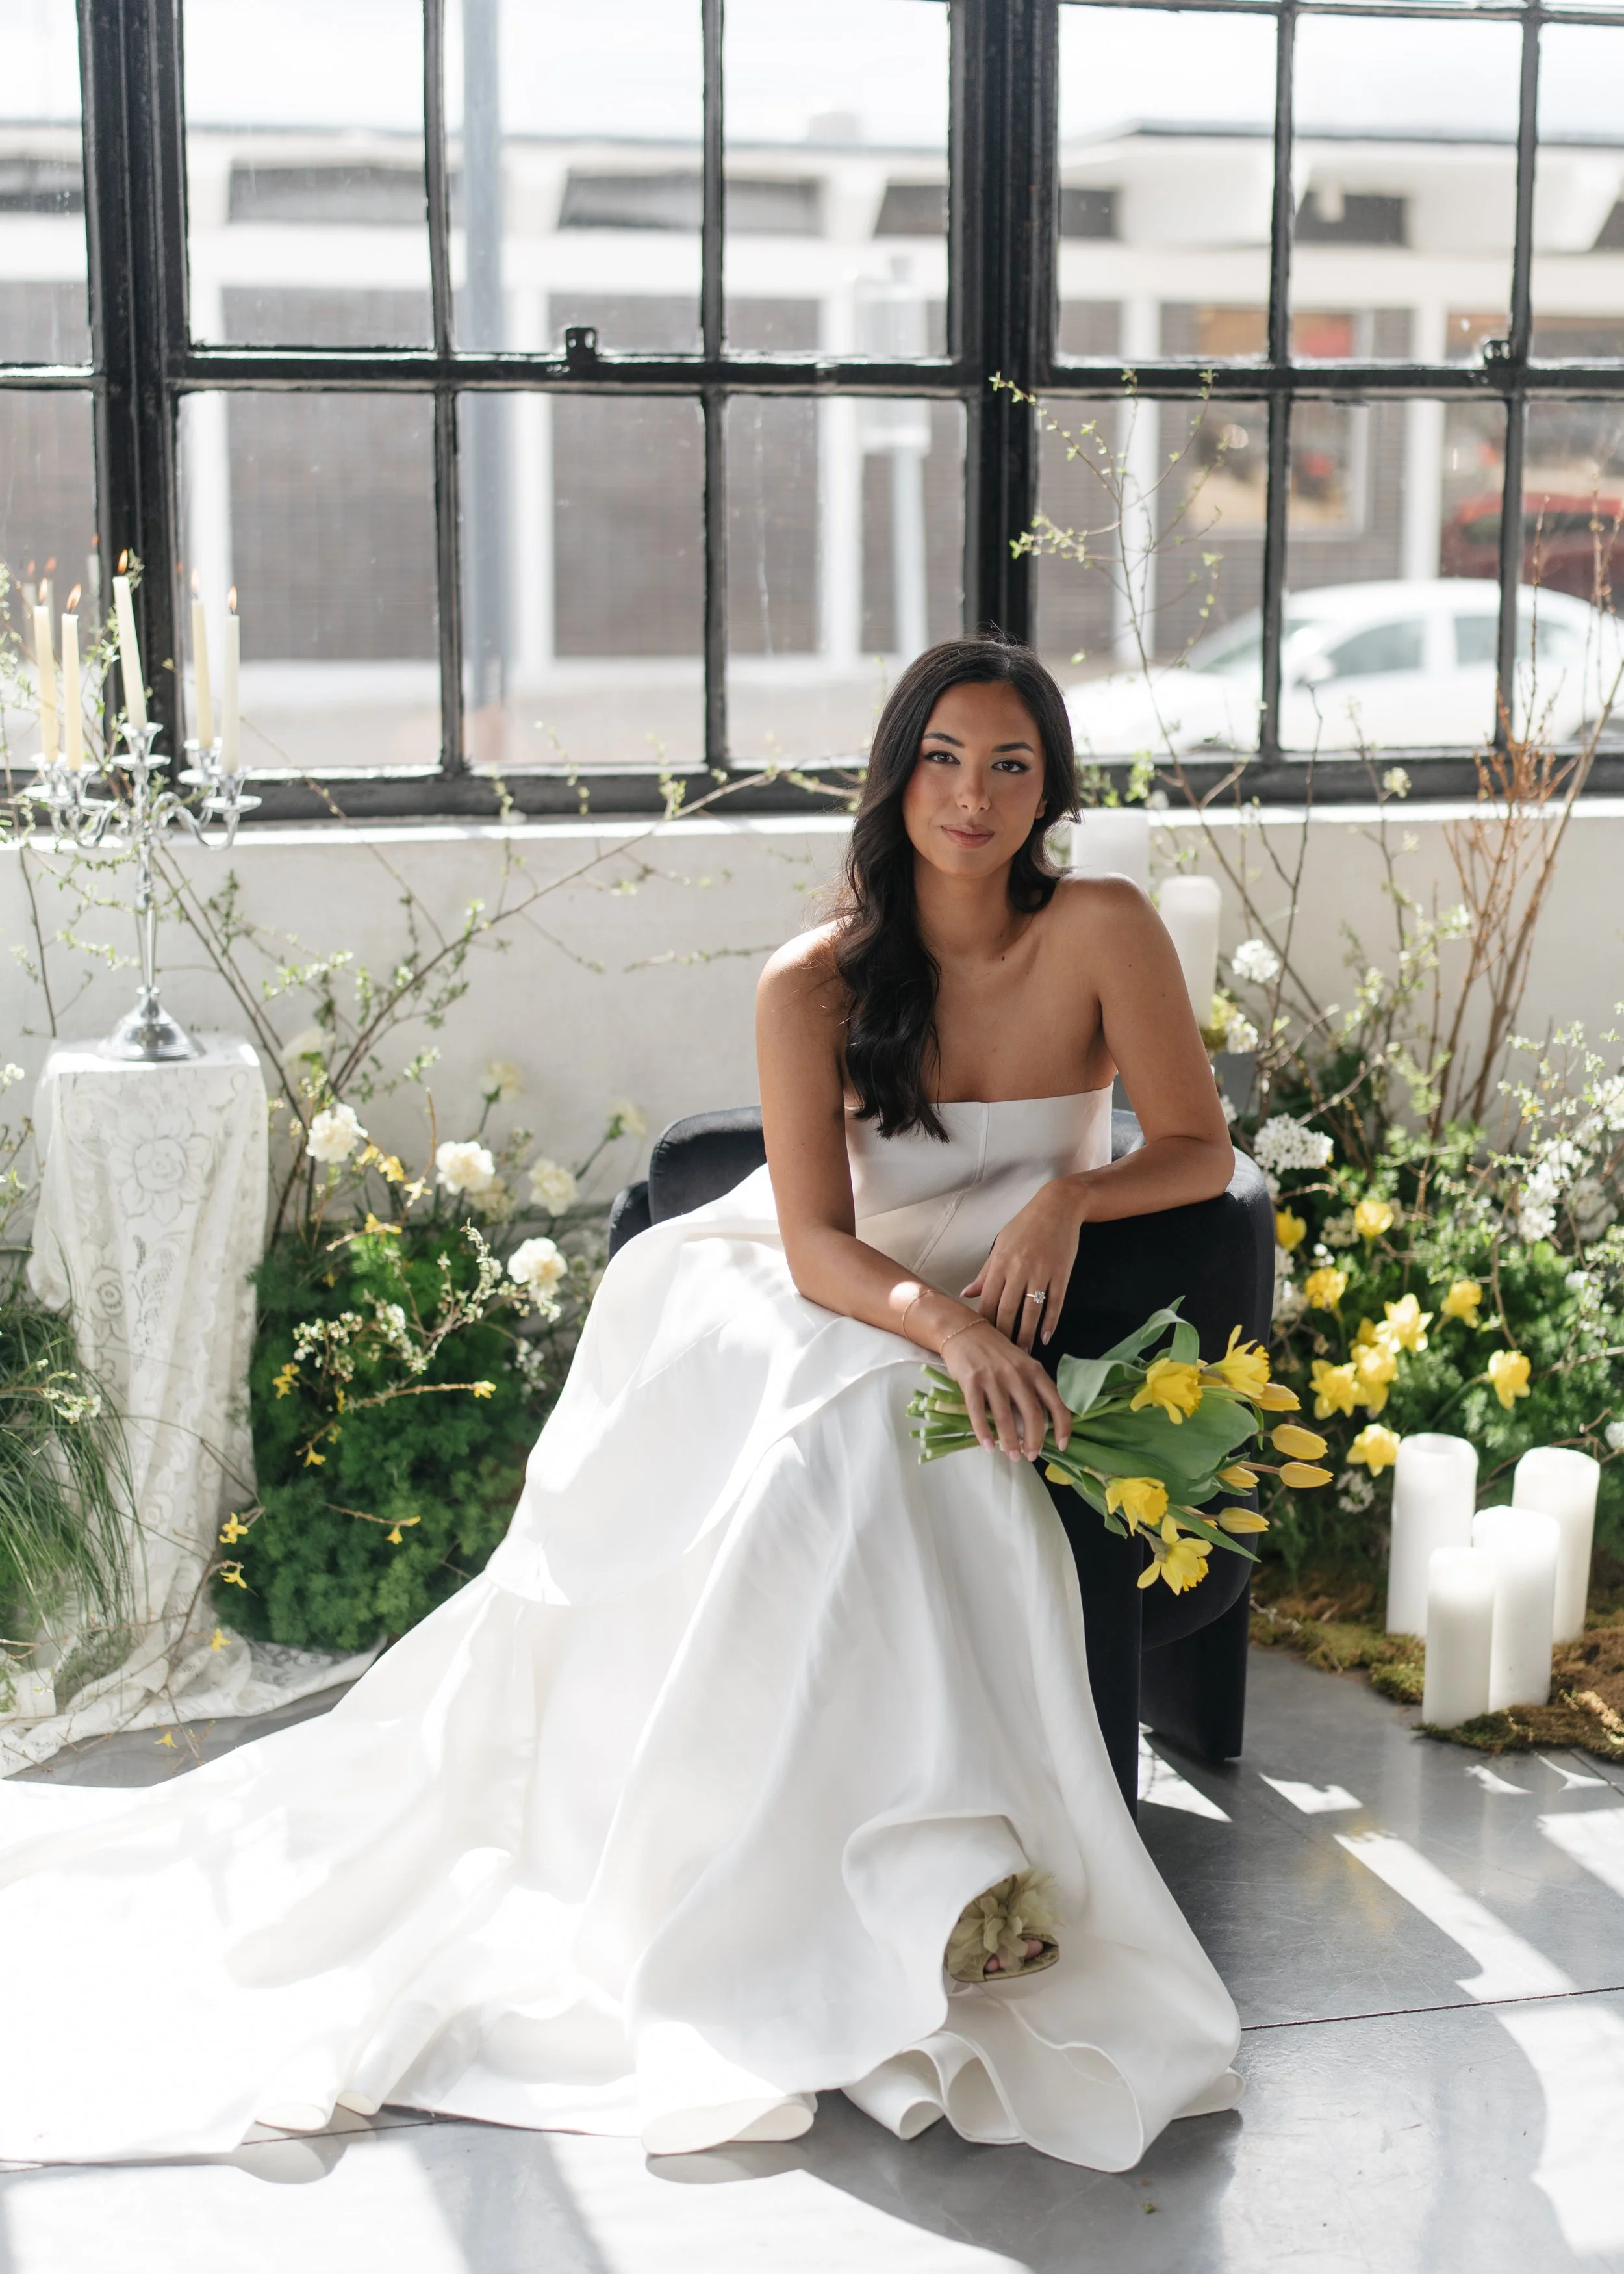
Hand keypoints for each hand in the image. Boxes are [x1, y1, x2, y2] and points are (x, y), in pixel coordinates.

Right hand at [940, 1319, 1072, 1461]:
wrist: (964, 1331)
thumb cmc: (995, 1351)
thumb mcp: (1021, 1363)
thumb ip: (1031, 1387)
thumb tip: (1038, 1423)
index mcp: (1034, 1370)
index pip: (1056, 1401)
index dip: (1062, 1426)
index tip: (1061, 1445)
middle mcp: (1017, 1373)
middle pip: (1032, 1414)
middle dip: (1034, 1440)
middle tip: (1031, 1456)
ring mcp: (993, 1377)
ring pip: (1005, 1417)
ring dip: (1010, 1442)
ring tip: (1012, 1455)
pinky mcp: (971, 1381)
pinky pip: (978, 1413)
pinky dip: (984, 1433)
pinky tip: (988, 1447)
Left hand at [962, 1179, 1085, 1352]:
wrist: (1057, 1207)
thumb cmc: (1025, 1226)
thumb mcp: (1000, 1245)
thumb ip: (985, 1272)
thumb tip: (966, 1293)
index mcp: (999, 1263)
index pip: (988, 1300)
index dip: (984, 1323)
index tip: (982, 1342)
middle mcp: (1018, 1269)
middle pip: (1007, 1310)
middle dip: (1003, 1336)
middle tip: (1002, 1358)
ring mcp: (1041, 1272)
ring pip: (1030, 1311)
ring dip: (1026, 1335)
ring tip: (1024, 1355)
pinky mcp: (1060, 1273)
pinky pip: (1055, 1302)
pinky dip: (1050, 1322)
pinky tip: (1046, 1337)